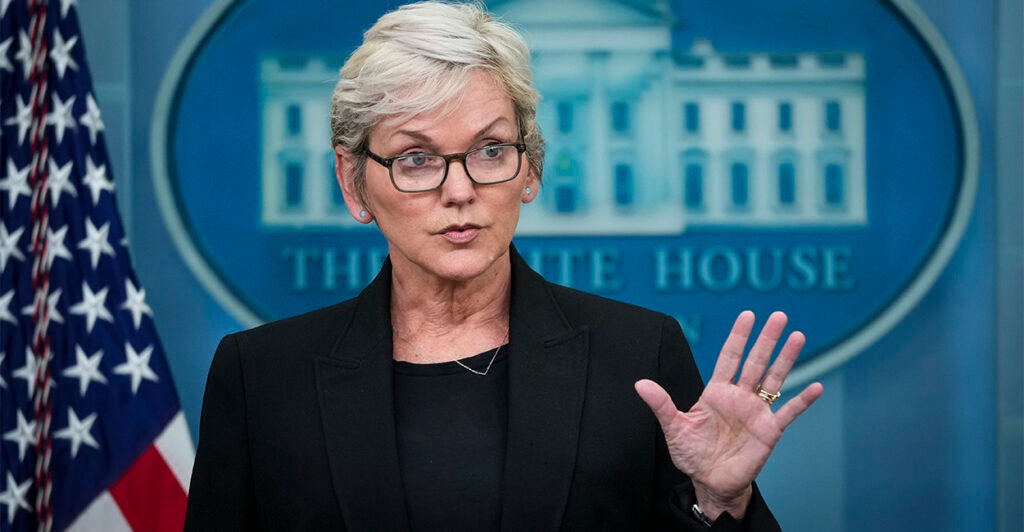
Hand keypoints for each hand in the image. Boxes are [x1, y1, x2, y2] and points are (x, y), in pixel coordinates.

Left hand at [635, 311, 823, 519]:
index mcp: (716, 392)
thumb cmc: (692, 454)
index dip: (738, 337)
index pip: (729, 357)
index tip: (748, 315)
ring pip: (774, 379)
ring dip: (786, 359)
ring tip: (797, 337)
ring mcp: (756, 412)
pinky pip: (788, 413)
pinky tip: (816, 387)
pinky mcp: (769, 431)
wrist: (710, 482)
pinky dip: (802, 401)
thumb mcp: (674, 427)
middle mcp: (739, 397)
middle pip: (755, 362)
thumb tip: (640, 384)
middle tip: (779, 316)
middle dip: (766, 339)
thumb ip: (661, 404)